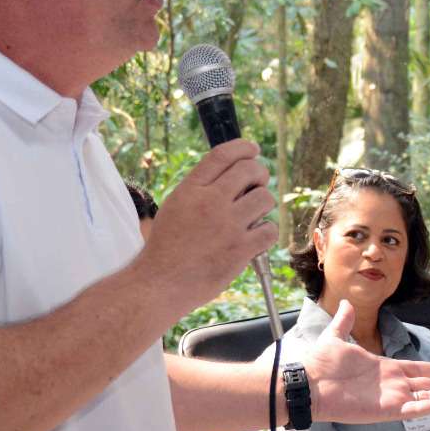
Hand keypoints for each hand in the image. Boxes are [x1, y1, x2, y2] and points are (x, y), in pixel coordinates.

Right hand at [138, 141, 276, 317]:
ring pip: (264, 198)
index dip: (243, 147)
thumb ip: (200, 189)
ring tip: (253, 216)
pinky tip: (255, 238)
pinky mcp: (240, 249)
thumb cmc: (166, 247)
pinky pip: (269, 230)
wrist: (160, 283)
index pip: (223, 155)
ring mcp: (227, 226)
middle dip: (260, 174)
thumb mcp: (175, 206)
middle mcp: (210, 202)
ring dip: (263, 205)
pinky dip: (266, 232)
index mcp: (191, 190)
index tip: (253, 150)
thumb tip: (232, 175)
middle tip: (258, 184)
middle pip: (250, 170)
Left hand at [302, 300, 429, 422]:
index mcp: (383, 369)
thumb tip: (348, 303)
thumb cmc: (320, 363)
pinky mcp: (387, 410)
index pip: (416, 370)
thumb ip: (345, 322)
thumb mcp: (335, 337)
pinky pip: (416, 409)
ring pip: (427, 397)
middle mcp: (391, 385)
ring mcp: (391, 398)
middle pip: (428, 385)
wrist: (307, 381)